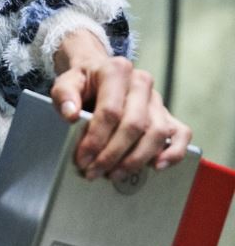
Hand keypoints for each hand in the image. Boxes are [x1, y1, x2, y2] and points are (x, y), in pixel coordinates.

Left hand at [50, 30, 191, 179]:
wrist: (97, 74)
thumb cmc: (83, 82)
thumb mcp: (66, 82)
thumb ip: (65, 95)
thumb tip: (70, 114)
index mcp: (116, 71)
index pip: (110, 111)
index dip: (96, 139)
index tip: (83, 158)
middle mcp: (141, 83)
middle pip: (134, 125)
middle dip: (113, 154)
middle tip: (94, 171)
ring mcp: (157, 100)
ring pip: (157, 133)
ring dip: (136, 159)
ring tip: (114, 174)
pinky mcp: (167, 114)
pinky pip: (181, 134)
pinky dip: (173, 152)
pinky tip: (156, 166)